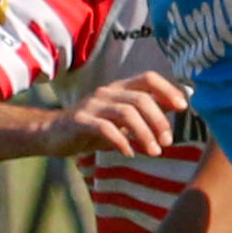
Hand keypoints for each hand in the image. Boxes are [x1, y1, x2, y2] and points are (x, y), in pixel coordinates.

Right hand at [44, 73, 187, 159]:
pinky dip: (121, 141)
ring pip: (126, 113)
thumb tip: (173, 112)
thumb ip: (142, 116)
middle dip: (158, 120)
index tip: (183, 107)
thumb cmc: (88, 129)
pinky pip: (105, 129)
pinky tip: (129, 154)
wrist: (50, 135)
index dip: (168, 90)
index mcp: (118, 88)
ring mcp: (92, 105)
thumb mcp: (118, 121)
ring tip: (153, 152)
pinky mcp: (80, 121)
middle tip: (168, 141)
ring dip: (144, 134)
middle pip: (141, 98)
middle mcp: (107, 92)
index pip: (148, 78)